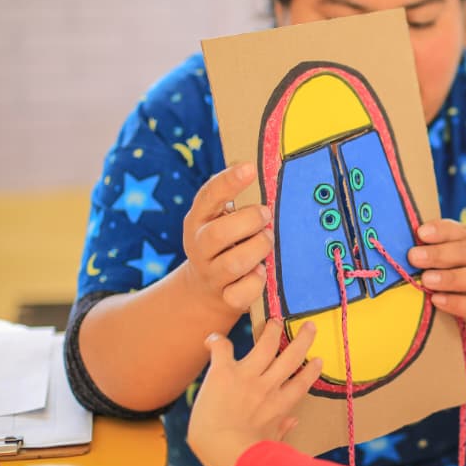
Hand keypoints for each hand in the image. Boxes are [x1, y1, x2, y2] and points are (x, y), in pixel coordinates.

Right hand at [181, 163, 273, 313]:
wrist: (205, 290)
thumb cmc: (224, 243)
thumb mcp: (221, 218)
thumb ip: (235, 198)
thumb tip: (254, 168)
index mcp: (199, 218)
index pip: (208, 196)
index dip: (228, 181)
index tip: (250, 168)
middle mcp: (200, 245)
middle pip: (218, 234)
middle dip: (249, 222)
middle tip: (266, 215)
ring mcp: (211, 273)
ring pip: (233, 264)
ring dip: (257, 250)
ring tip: (267, 240)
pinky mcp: (225, 297)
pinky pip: (240, 294)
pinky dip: (255, 283)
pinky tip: (261, 272)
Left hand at [188, 319, 322, 465]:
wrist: (226, 450)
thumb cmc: (247, 457)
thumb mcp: (271, 444)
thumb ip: (281, 430)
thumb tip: (294, 422)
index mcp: (280, 406)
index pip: (301, 383)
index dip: (311, 370)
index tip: (317, 360)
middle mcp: (267, 386)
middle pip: (291, 357)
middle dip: (302, 340)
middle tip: (309, 326)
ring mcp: (247, 377)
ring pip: (266, 344)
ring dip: (272, 330)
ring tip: (276, 321)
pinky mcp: (225, 372)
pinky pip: (223, 348)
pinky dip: (217, 341)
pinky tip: (214, 338)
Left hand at [407, 219, 465, 359]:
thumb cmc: (455, 291)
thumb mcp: (448, 269)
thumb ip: (436, 255)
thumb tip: (410, 246)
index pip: (464, 232)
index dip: (442, 231)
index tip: (420, 234)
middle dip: (440, 253)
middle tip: (415, 257)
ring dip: (452, 277)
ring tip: (427, 280)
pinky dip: (457, 302)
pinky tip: (437, 301)